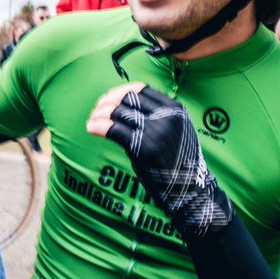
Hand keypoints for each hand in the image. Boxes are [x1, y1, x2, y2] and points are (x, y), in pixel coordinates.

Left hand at [86, 83, 232, 237]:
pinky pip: (113, 129)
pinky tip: (91, 128)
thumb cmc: (178, 160)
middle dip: (108, 101)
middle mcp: (166, 116)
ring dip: (99, 114)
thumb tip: (126, 104)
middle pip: (127, 97)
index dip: (121, 91)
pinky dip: (98, 126)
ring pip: (118, 111)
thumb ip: (158, 115)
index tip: (109, 99)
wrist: (188, 188)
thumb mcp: (176, 130)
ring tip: (92, 120)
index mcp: (175, 109)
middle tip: (97, 110)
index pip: (141, 89)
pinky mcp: (143, 148)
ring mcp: (155, 131)